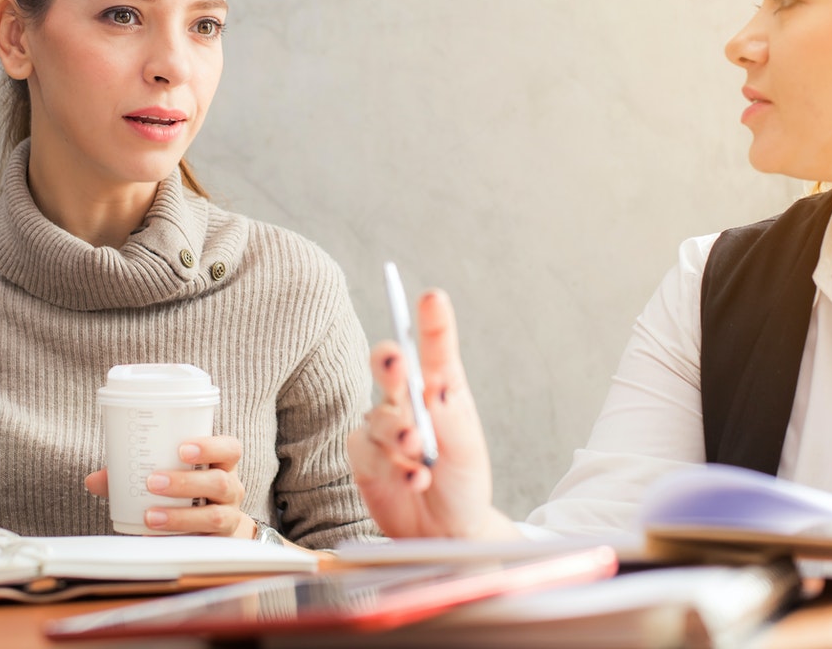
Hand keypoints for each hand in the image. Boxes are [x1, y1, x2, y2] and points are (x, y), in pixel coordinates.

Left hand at [85, 435, 253, 537]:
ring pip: (214, 516)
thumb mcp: (170, 474)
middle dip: (186, 482)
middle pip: (220, 482)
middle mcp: (231, 489)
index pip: (230, 449)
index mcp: (222, 464)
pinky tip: (154, 538)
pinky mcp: (218, 543)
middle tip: (153, 482)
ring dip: (180, 516)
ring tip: (150, 516)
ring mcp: (229, 517)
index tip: (182, 449)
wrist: (213, 528)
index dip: (211, 446)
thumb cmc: (187, 491)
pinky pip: (202, 543)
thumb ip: (133, 473)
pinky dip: (177, 539)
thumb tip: (93, 480)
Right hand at [347, 288, 519, 539]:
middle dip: (390, 362)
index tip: (432, 298)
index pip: (435, 350)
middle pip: (389, 367)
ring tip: (418, 453)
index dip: (432, 323)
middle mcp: (407, 401)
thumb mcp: (467, 450)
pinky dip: (393, 467)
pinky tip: (414, 479)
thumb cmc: (462, 483)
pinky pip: (369, 452)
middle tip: (397, 363)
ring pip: (379, 417)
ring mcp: (382, 427)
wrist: (445, 532)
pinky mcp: (363, 456)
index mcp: (441, 389)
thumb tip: (435, 385)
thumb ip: (450, 419)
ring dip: (399, 433)